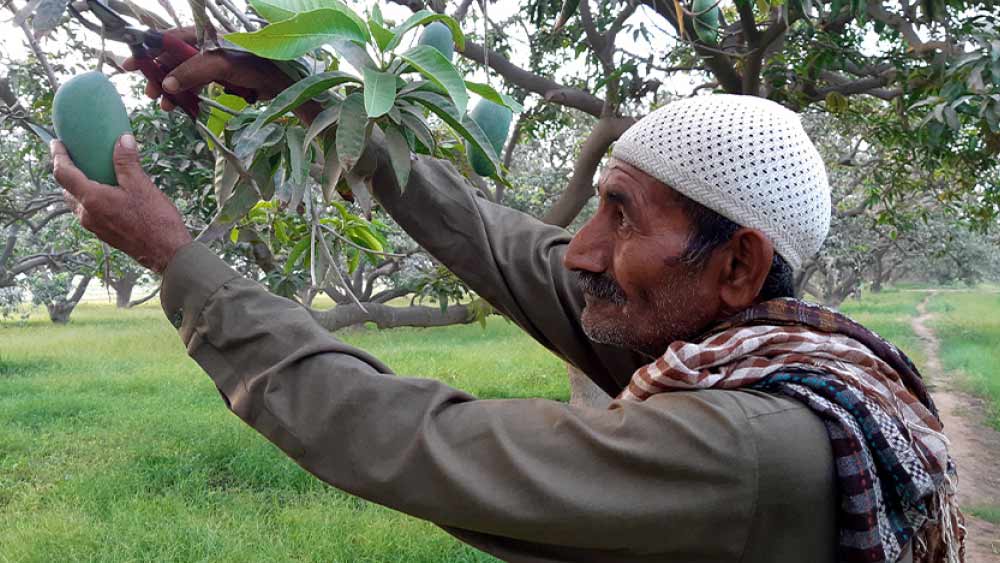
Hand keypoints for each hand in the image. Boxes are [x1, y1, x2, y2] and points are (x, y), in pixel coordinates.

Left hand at [51, 135, 192, 273]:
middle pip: (67, 189)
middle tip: (78, 157)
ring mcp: (95, 226)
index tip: (57, 144)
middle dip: (69, 171)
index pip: (63, 174)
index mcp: (92, 199)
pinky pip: (90, 212)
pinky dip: (92, 199)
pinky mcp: (105, 234)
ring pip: (78, 202)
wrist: (167, 253)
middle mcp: (88, 215)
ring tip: (94, 174)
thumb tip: (123, 139)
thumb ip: (127, 161)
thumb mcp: (142, 185)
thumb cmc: (155, 222)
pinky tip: (110, 194)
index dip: (58, 156)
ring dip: (81, 187)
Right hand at [125, 27, 292, 112]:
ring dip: (171, 89)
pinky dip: (186, 95)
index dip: (149, 52)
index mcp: (202, 34)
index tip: (130, 64)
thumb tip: (168, 84)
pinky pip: (195, 84)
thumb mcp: (221, 65)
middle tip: (150, 93)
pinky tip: (179, 107)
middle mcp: (204, 45)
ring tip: (164, 105)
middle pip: (172, 59)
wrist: (284, 82)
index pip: (168, 40)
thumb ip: (193, 72)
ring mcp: (211, 62)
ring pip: (182, 73)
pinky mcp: (219, 77)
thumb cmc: (255, 65)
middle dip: (159, 76)